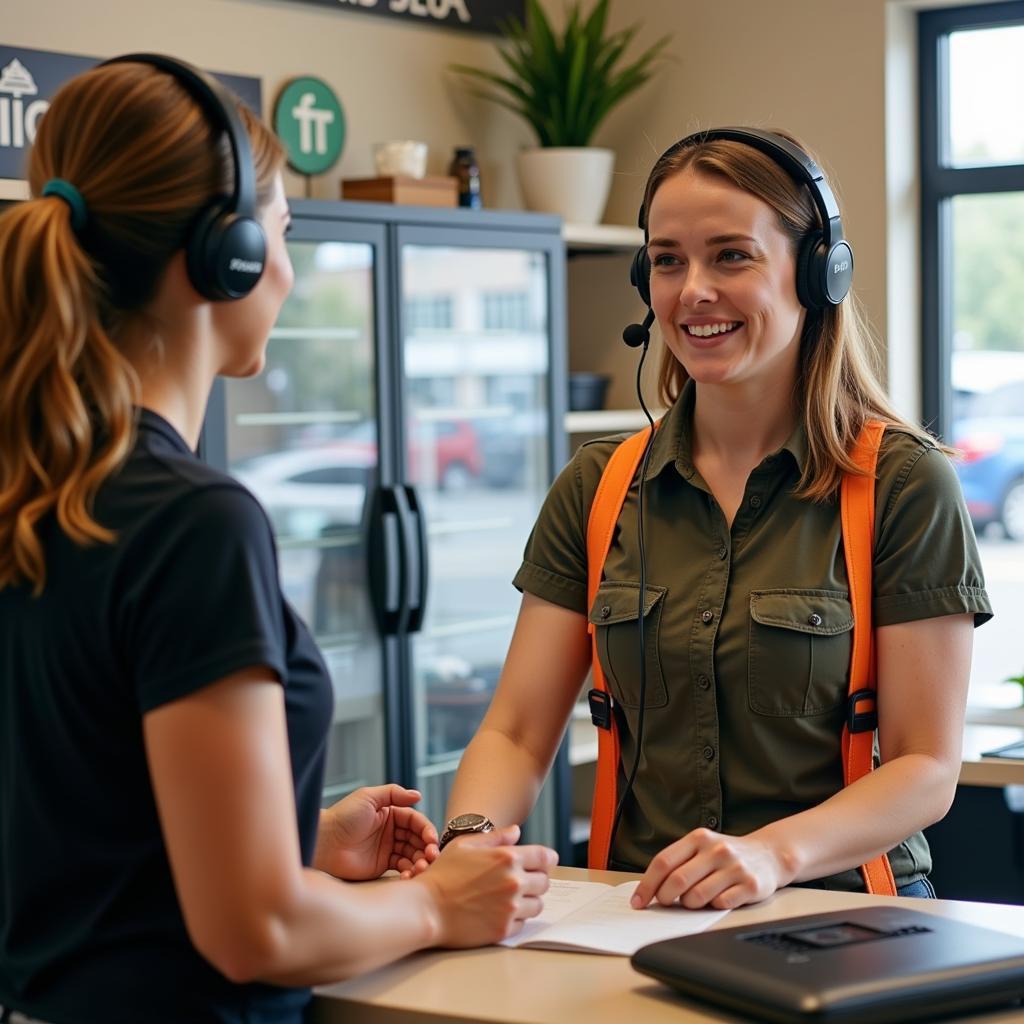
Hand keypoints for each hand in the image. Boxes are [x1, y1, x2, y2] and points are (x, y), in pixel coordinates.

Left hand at [314, 784, 438, 880]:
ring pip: (412, 854)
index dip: (426, 829)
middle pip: (417, 839)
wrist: (324, 843)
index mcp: (391, 813)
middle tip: (431, 856)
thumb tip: (418, 795)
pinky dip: (408, 872)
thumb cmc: (343, 816)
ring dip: (420, 861)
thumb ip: (394, 794)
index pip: (416, 821)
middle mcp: (392, 830)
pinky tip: (408, 875)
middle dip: (427, 848)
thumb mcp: (369, 797)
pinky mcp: (382, 865)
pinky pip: (401, 868)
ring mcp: (388, 848)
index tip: (431, 839)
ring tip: (421, 868)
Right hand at [415, 824, 557, 946]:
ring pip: (537, 904)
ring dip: (528, 901)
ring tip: (508, 899)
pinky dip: (515, 919)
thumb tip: (517, 832)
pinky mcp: (504, 930)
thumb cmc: (443, 874)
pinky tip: (498, 913)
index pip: (546, 857)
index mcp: (507, 857)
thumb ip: (496, 837)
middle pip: (545, 882)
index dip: (544, 860)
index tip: (539, 864)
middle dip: (535, 880)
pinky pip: (523, 923)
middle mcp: (514, 882)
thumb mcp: (465, 845)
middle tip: (519, 882)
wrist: (426, 908)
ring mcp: (510, 908)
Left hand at [631, 828, 788, 910]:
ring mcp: (734, 867)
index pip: (663, 862)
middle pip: (677, 881)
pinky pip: (720, 904)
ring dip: (689, 905)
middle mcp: (716, 850)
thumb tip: (650, 889)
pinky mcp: (750, 885)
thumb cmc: (726, 855)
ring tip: (694, 900)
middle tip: (664, 904)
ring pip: (696, 896)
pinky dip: (712, 907)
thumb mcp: (701, 847)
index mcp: (698, 838)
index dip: (647, 885)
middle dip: (664, 898)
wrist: (769, 854)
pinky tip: (716, 900)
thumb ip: (679, 862)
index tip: (638, 902)